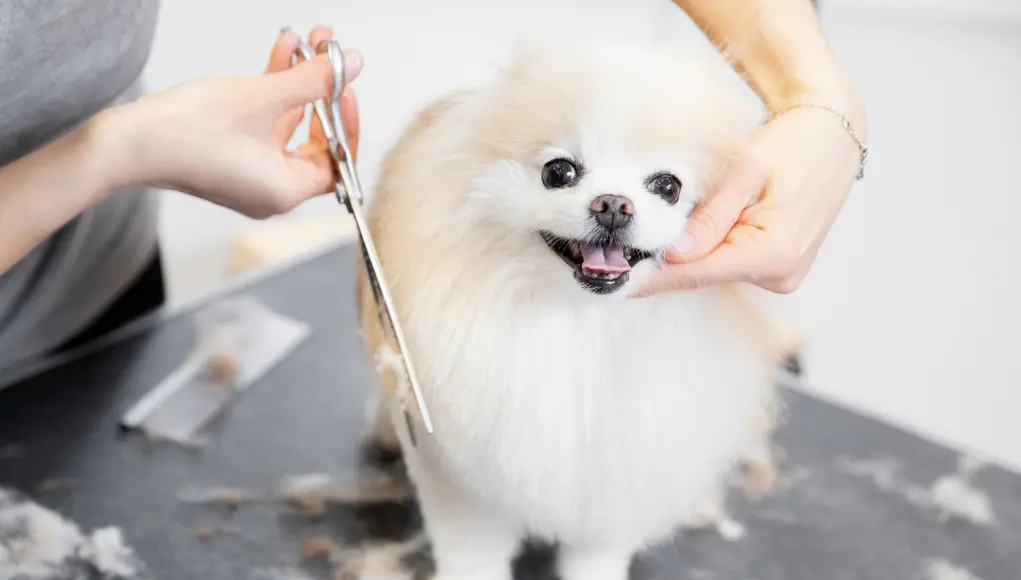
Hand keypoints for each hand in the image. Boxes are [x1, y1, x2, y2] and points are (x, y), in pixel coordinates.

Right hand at [97, 26, 361, 217]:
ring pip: (286, 125)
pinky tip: (280, 51)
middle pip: (314, 141)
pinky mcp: (229, 157)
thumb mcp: (262, 98)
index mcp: (285, 192)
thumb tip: (352, 64)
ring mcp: (248, 175)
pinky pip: (262, 123)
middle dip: (320, 94)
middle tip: (328, 59)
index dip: (345, 125)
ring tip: (306, 42)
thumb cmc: (187, 133)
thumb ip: (313, 81)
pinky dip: (271, 92)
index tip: (344, 90)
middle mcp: (270, 191)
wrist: (126, 143)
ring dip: (295, 82)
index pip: (336, 164)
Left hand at [634, 104, 865, 295]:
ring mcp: (783, 276)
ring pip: (715, 269)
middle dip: (671, 257)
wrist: (832, 140)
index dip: (657, 274)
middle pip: (704, 273)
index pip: (698, 272)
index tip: (621, 278)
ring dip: (694, 249)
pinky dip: (713, 247)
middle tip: (632, 240)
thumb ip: (709, 217)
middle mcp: (782, 274)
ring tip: (690, 214)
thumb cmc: (793, 145)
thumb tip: (673, 253)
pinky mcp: (779, 271)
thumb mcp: (744, 172)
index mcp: (774, 252)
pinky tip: (711, 222)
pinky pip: (730, 264)